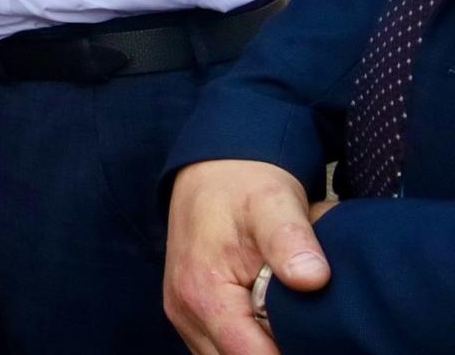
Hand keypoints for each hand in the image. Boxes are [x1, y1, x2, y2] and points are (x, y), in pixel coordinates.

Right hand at [164, 159, 330, 354]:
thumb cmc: (244, 185)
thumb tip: (313, 279)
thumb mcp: (273, 203)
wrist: (212, 169)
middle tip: (316, 337)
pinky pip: (220, 350)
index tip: (322, 344)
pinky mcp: (190, 313)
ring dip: (262, 352)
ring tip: (297, 332)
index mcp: (203, 293)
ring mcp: (183, 315)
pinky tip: (274, 330)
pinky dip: (249, 347)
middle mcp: (185, 312)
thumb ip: (290, 240)